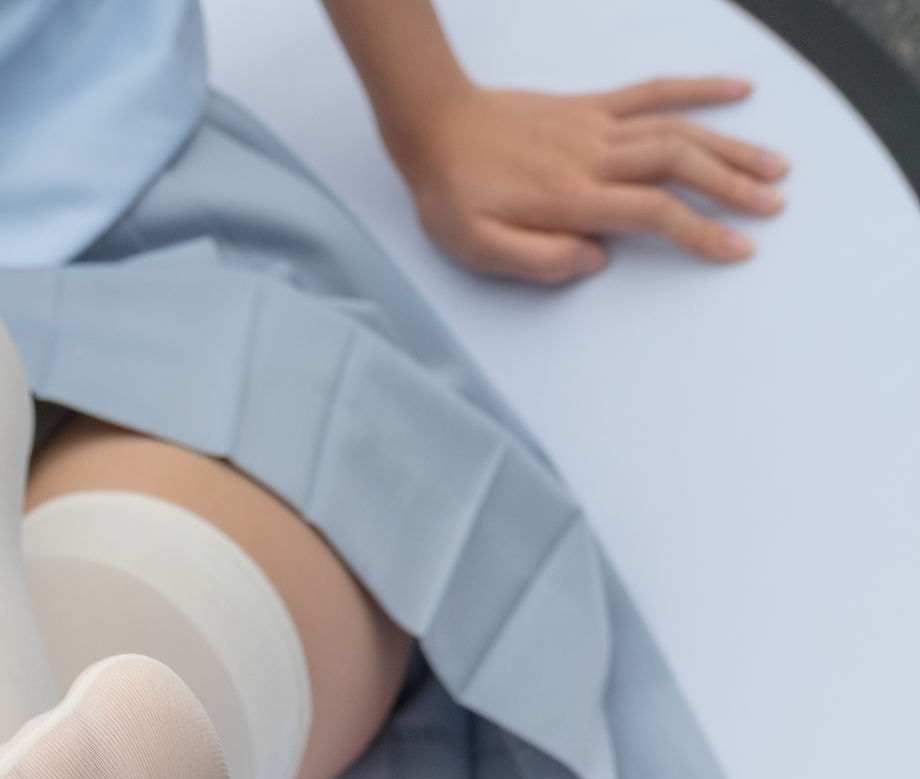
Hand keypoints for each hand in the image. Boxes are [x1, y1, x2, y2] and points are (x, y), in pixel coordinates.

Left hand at [390, 76, 787, 283]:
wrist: (433, 125)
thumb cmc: (452, 194)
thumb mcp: (479, 247)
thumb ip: (540, 260)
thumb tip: (596, 260)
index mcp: (573, 198)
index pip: (653, 214)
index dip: (700, 231)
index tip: (738, 247)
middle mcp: (595, 157)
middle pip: (680, 165)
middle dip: (732, 186)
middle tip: (775, 204)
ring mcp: (597, 126)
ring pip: (678, 130)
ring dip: (730, 145)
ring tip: (774, 163)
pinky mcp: (592, 107)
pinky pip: (654, 92)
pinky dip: (698, 89)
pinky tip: (737, 90)